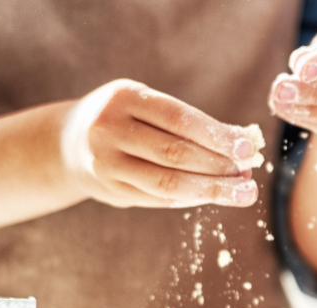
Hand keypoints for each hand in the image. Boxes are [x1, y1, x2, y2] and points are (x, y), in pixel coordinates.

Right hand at [60, 79, 263, 208]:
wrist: (67, 142)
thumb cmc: (125, 118)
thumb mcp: (146, 105)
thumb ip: (187, 123)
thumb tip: (242, 144)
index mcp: (124, 98)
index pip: (179, 119)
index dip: (216, 135)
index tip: (248, 148)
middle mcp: (108, 129)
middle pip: (174, 154)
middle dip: (218, 167)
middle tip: (248, 175)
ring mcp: (105, 163)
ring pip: (167, 183)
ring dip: (210, 190)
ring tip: (241, 192)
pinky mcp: (109, 191)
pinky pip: (158, 199)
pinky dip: (191, 199)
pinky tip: (212, 196)